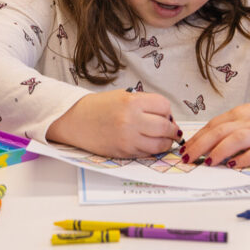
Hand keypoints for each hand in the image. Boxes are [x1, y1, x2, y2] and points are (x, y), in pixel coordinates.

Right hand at [46, 89, 180, 157]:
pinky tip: (151, 144)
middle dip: (172, 129)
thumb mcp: (125, 96)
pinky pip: (146, 153)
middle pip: (165, 127)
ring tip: (166, 139)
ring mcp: (127, 139)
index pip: (164, 106)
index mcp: (132, 102)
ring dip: (166, 142)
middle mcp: (130, 120)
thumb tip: (168, 117)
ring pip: (159, 144)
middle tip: (173, 130)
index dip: (167, 111)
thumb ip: (147, 104)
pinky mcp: (123, 152)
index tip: (166, 114)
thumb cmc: (101, 106)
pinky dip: (153, 150)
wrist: (75, 119)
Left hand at [181, 99, 249, 167]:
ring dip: (220, 150)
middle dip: (201, 145)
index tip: (183, 150)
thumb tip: (206, 143)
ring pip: (237, 139)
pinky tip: (234, 165)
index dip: (197, 138)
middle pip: (220, 131)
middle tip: (187, 159)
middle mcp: (249, 121)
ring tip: (208, 162)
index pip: (213, 125)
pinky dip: (245, 158)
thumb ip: (231, 127)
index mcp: (240, 114)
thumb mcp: (249, 116)